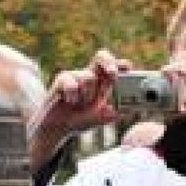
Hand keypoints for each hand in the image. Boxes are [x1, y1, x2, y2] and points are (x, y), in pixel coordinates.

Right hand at [28, 50, 131, 166]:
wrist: (57, 128)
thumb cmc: (79, 120)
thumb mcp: (98, 119)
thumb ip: (109, 115)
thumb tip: (119, 112)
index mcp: (102, 84)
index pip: (114, 67)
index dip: (121, 65)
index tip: (128, 68)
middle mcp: (90, 76)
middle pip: (101, 57)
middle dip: (109, 63)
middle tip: (113, 75)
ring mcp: (76, 76)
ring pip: (88, 76)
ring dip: (87, 94)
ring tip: (80, 104)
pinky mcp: (62, 79)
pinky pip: (70, 82)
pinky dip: (73, 94)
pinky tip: (70, 101)